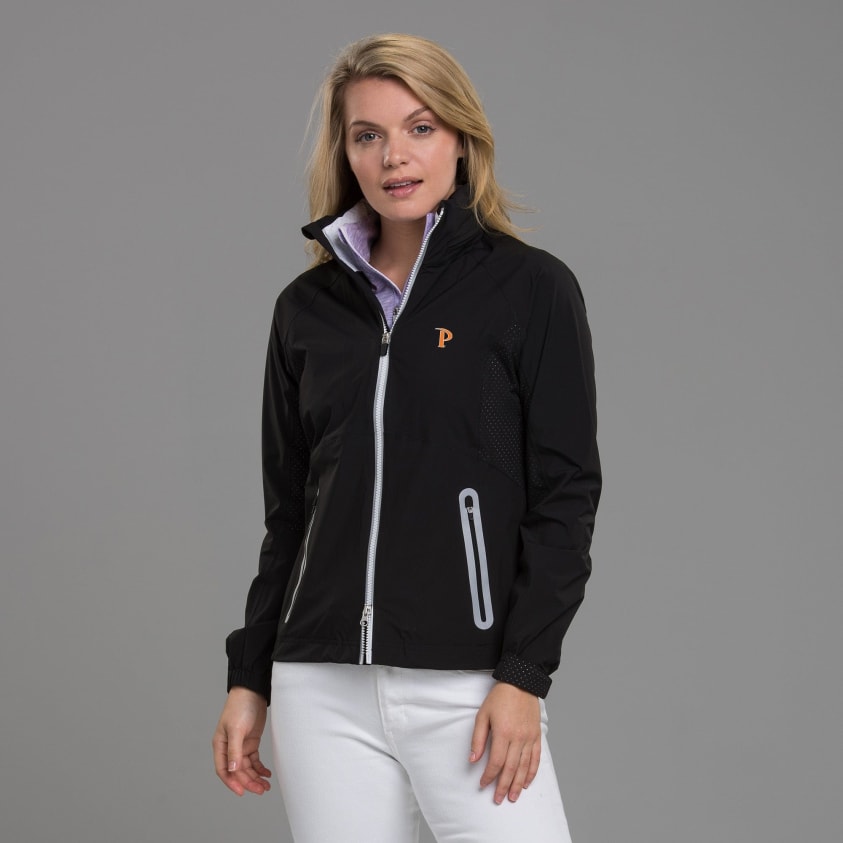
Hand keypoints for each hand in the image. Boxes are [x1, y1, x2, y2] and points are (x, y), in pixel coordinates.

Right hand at [212, 686, 271, 795]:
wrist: (253, 691)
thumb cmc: (240, 706)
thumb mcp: (236, 729)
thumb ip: (234, 750)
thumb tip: (233, 769)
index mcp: (220, 745)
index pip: (223, 770)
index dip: (232, 782)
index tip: (242, 792)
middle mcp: (229, 748)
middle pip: (237, 771)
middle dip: (248, 782)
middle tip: (260, 790)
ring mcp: (240, 745)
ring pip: (246, 768)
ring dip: (255, 777)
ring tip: (265, 786)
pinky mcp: (251, 742)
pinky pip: (254, 760)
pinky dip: (259, 768)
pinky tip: (266, 774)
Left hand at [469, 682, 540, 803]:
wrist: (521, 682)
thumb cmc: (499, 698)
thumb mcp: (483, 715)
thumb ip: (478, 739)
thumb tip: (473, 760)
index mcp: (503, 733)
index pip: (496, 762)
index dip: (489, 776)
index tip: (483, 784)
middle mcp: (518, 738)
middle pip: (511, 769)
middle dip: (503, 786)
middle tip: (498, 799)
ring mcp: (530, 738)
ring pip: (524, 767)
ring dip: (518, 785)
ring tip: (513, 797)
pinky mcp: (537, 736)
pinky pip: (536, 759)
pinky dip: (532, 773)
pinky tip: (527, 783)